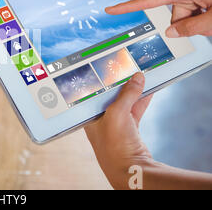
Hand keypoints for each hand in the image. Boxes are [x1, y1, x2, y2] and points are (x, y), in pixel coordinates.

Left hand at [84, 73, 153, 188]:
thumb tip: (137, 77)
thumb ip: (127, 94)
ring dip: (132, 89)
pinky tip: (147, 88)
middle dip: (117, 82)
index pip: (91, 93)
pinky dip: (141, 99)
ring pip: (123, 101)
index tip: (105, 66)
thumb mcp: (118, 114)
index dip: (98, 80)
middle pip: (108, 96)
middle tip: (124, 66)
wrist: (130, 170)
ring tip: (139, 73)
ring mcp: (114, 124)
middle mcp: (98, 119)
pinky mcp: (129, 129)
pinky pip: (134, 109)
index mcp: (88, 116)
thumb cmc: (114, 145)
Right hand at [106, 0, 211, 36]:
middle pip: (175, 14)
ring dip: (198, 17)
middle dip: (189, 23)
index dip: (127, 6)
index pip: (149, 1)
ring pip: (185, 11)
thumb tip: (171, 32)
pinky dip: (203, 11)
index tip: (111, 9)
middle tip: (209, 22)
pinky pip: (193, 3)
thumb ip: (191, 29)